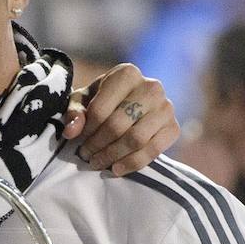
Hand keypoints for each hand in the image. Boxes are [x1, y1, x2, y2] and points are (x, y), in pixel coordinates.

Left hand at [62, 63, 178, 175]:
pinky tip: (116, 169)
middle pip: (117, 126)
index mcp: (126, 74)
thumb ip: (74, 113)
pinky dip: (132, 163)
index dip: (86, 130)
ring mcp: (166, 107)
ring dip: (112, 156)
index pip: (100, 109)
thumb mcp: (84, 101)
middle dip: (98, 145)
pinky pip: (153, 151)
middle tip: (86, 156)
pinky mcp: (173, 127)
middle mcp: (151, 87)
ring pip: (135, 139)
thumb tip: (71, 132)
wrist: (131, 107)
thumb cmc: (102, 101)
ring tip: (97, 163)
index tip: (77, 141)